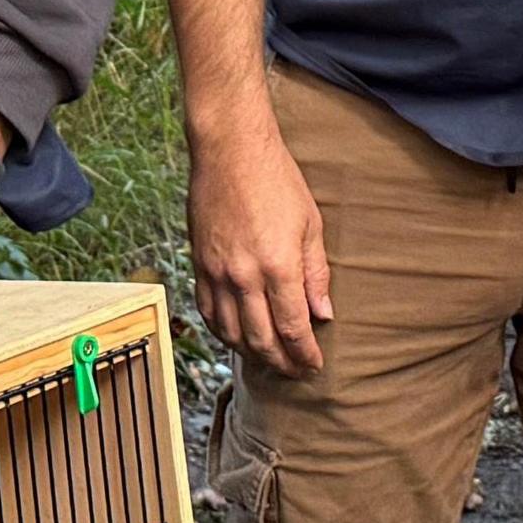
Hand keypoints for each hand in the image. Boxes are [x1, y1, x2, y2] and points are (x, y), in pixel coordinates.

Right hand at [188, 93, 331, 375]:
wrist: (230, 150)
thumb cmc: (276, 179)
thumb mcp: (310, 224)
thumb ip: (316, 273)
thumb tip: (324, 313)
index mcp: (278, 266)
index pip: (294, 328)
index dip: (305, 353)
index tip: (315, 364)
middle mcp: (244, 276)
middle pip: (262, 339)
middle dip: (282, 363)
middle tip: (296, 372)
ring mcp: (217, 273)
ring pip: (231, 333)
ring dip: (252, 354)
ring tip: (269, 360)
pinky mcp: (198, 265)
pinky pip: (208, 312)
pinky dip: (223, 332)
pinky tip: (236, 337)